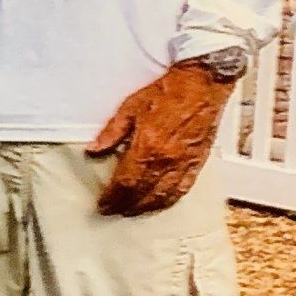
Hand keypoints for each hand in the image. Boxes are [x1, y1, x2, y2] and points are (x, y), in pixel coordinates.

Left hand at [86, 61, 231, 216]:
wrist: (201, 85)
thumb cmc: (169, 91)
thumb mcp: (132, 106)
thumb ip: (112, 131)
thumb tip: (94, 148)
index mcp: (148, 146)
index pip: (125, 183)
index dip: (112, 197)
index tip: (103, 203)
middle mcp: (166, 160)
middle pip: (141, 194)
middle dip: (125, 205)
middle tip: (113, 209)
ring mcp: (183, 164)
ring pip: (161, 197)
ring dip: (144, 207)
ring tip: (132, 210)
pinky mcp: (196, 164)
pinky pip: (181, 190)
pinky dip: (167, 200)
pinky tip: (159, 203)